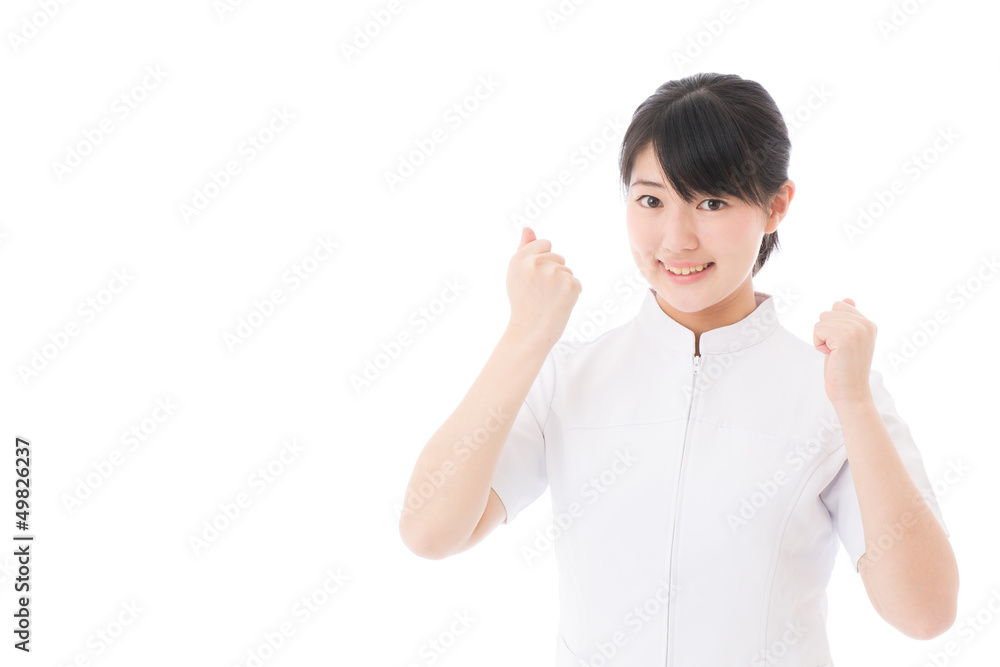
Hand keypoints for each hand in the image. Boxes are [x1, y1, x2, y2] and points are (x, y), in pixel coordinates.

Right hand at [506, 226, 581, 346]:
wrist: (530, 332)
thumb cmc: (523, 303)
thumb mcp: (516, 274)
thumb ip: (523, 249)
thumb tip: (528, 228)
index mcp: (519, 258)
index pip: (544, 244)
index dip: (543, 262)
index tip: (535, 280)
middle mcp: (535, 263)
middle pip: (558, 257)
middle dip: (554, 273)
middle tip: (541, 294)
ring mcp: (553, 273)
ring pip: (568, 270)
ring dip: (563, 284)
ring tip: (549, 300)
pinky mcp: (570, 284)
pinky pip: (577, 282)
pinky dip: (572, 294)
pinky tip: (559, 305)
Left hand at [813, 297, 875, 406]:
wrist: (851, 393)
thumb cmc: (844, 369)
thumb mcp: (846, 340)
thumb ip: (847, 320)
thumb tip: (847, 299)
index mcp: (868, 324)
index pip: (839, 306)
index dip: (831, 325)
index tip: (841, 344)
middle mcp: (865, 324)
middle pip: (827, 312)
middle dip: (825, 332)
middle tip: (837, 351)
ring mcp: (857, 330)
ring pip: (821, 320)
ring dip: (821, 338)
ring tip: (834, 354)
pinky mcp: (845, 337)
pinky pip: (818, 329)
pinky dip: (818, 343)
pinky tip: (830, 356)